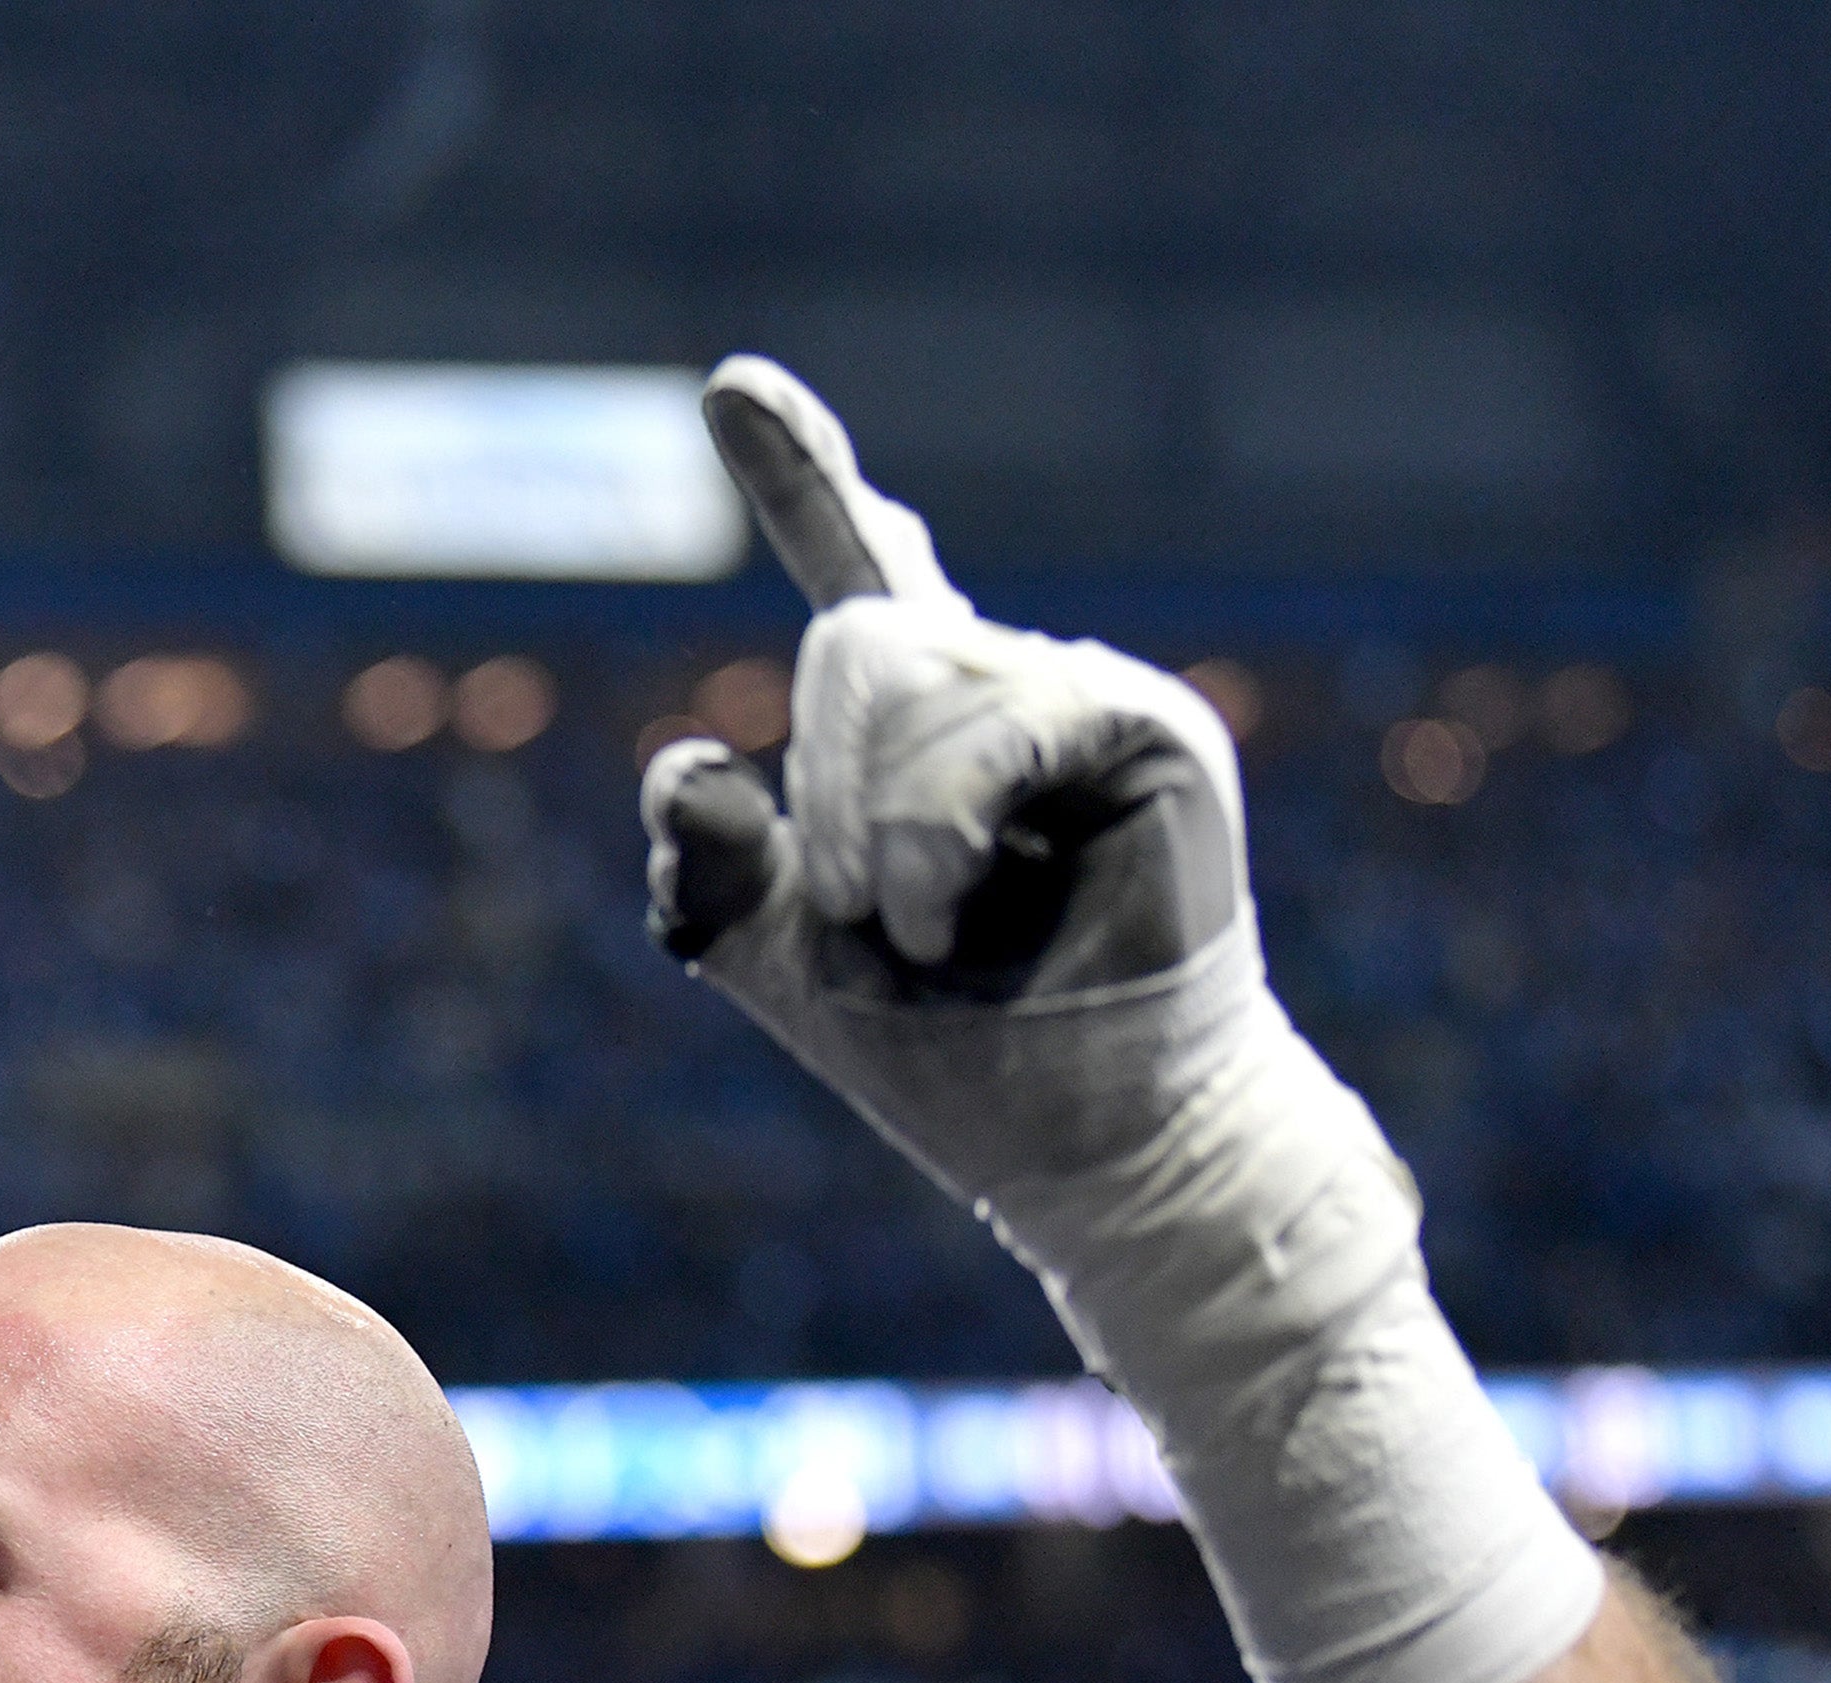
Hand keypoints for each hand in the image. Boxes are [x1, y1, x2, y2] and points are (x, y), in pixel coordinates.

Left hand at [639, 355, 1262, 1213]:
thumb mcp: (784, 962)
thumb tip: (687, 763)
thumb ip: (715, 860)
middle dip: (824, 803)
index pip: (858, 572)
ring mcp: (1078, 695)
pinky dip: (933, 848)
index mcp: (920, 728)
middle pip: (844, 646)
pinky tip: (960, 916)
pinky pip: (980, 733)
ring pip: (895, 678)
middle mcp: (1003, 686)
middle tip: (876, 925)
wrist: (1092, 1146)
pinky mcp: (1143, 727)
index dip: (802, 474)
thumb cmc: (959, 1062)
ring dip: (877, 850)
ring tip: (943, 937)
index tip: (731, 388)